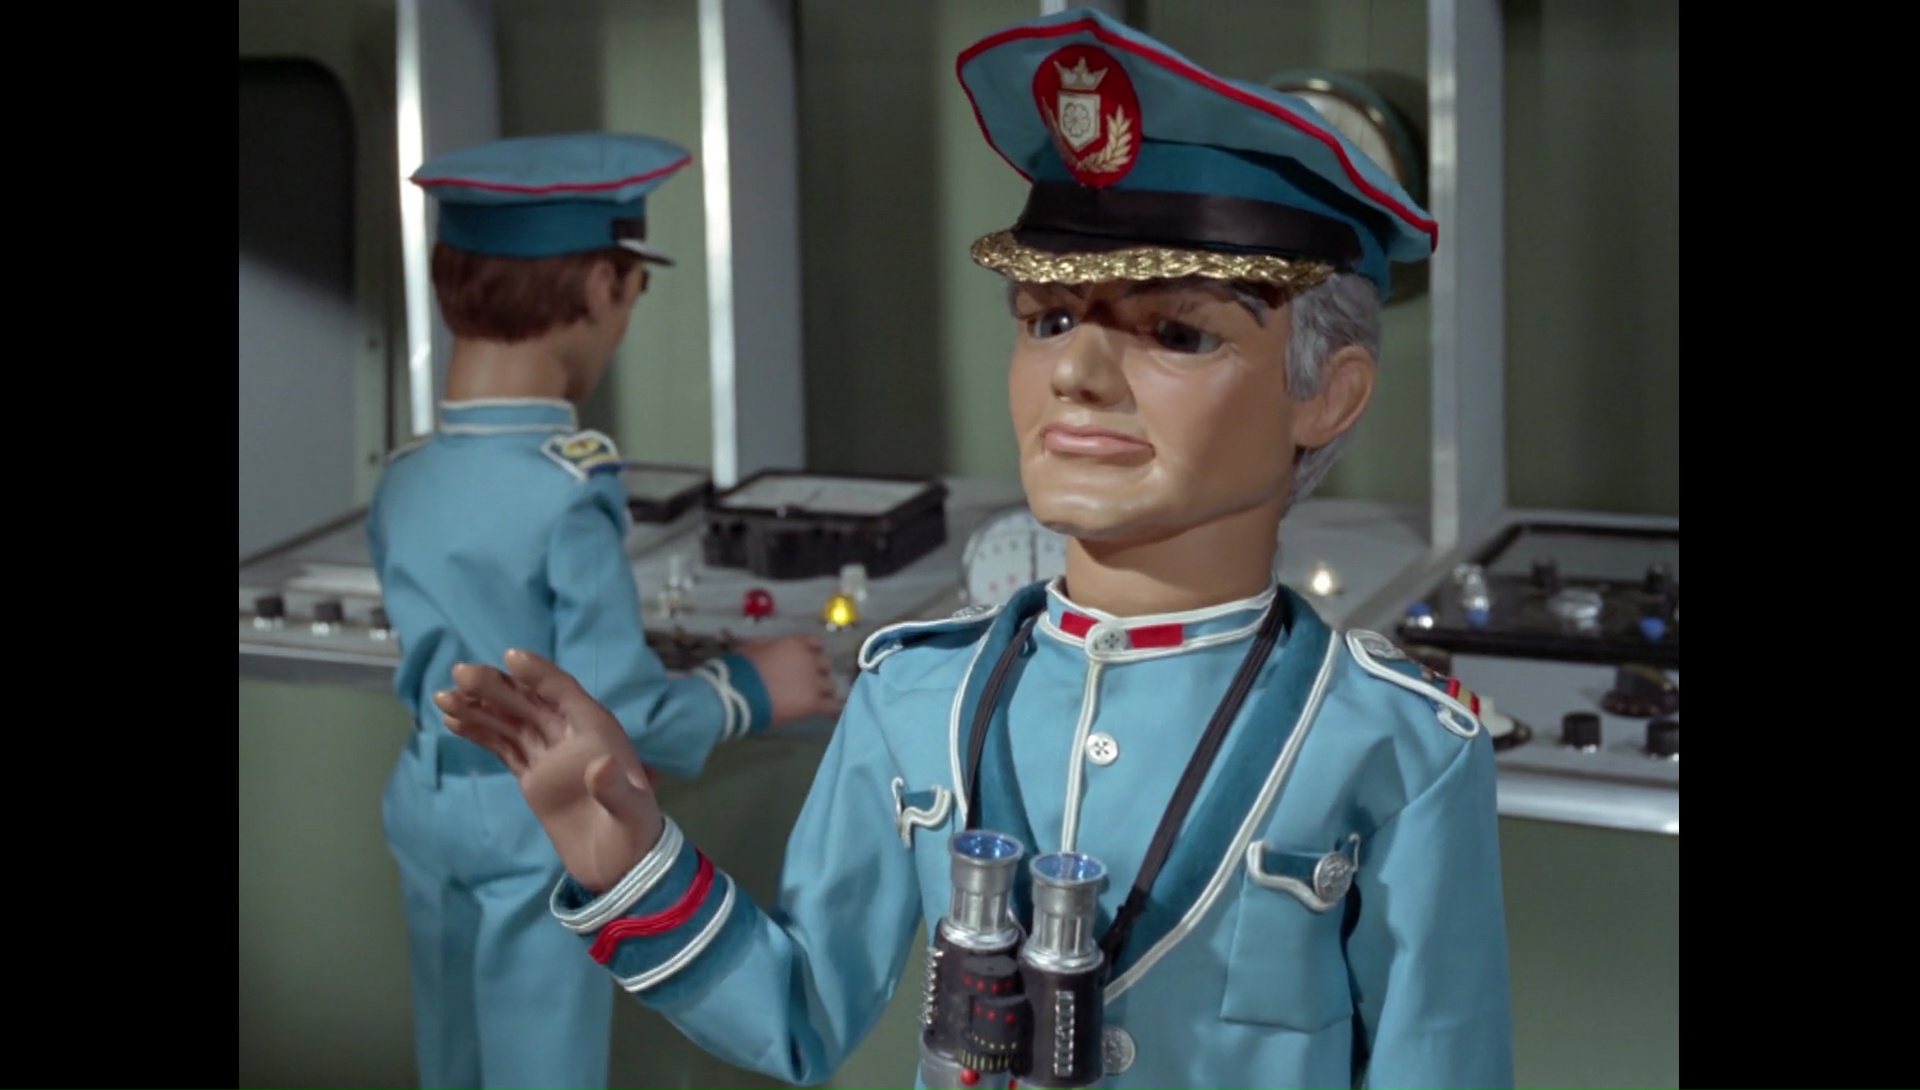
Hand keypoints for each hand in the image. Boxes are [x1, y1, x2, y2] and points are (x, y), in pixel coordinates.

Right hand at [435, 649, 663, 894]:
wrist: (621, 869)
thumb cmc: (633, 835)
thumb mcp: (630, 813)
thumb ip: (615, 790)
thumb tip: (601, 766)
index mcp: (598, 732)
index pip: (564, 693)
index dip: (539, 675)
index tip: (510, 656)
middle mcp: (572, 736)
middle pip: (530, 702)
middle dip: (496, 687)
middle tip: (459, 674)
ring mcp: (550, 756)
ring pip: (510, 722)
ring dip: (479, 707)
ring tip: (443, 697)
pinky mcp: (533, 777)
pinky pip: (503, 747)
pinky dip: (479, 733)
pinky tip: (453, 720)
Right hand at [734, 635, 843, 726]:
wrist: (741, 693)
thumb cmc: (741, 669)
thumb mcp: (752, 648)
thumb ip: (765, 646)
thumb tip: (766, 646)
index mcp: (794, 645)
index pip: (814, 643)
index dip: (814, 651)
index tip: (811, 657)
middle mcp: (809, 661)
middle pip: (825, 665)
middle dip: (819, 672)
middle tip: (810, 682)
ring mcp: (813, 683)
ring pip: (830, 687)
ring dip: (824, 693)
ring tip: (819, 701)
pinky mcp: (814, 704)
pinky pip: (832, 707)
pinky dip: (833, 711)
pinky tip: (832, 716)